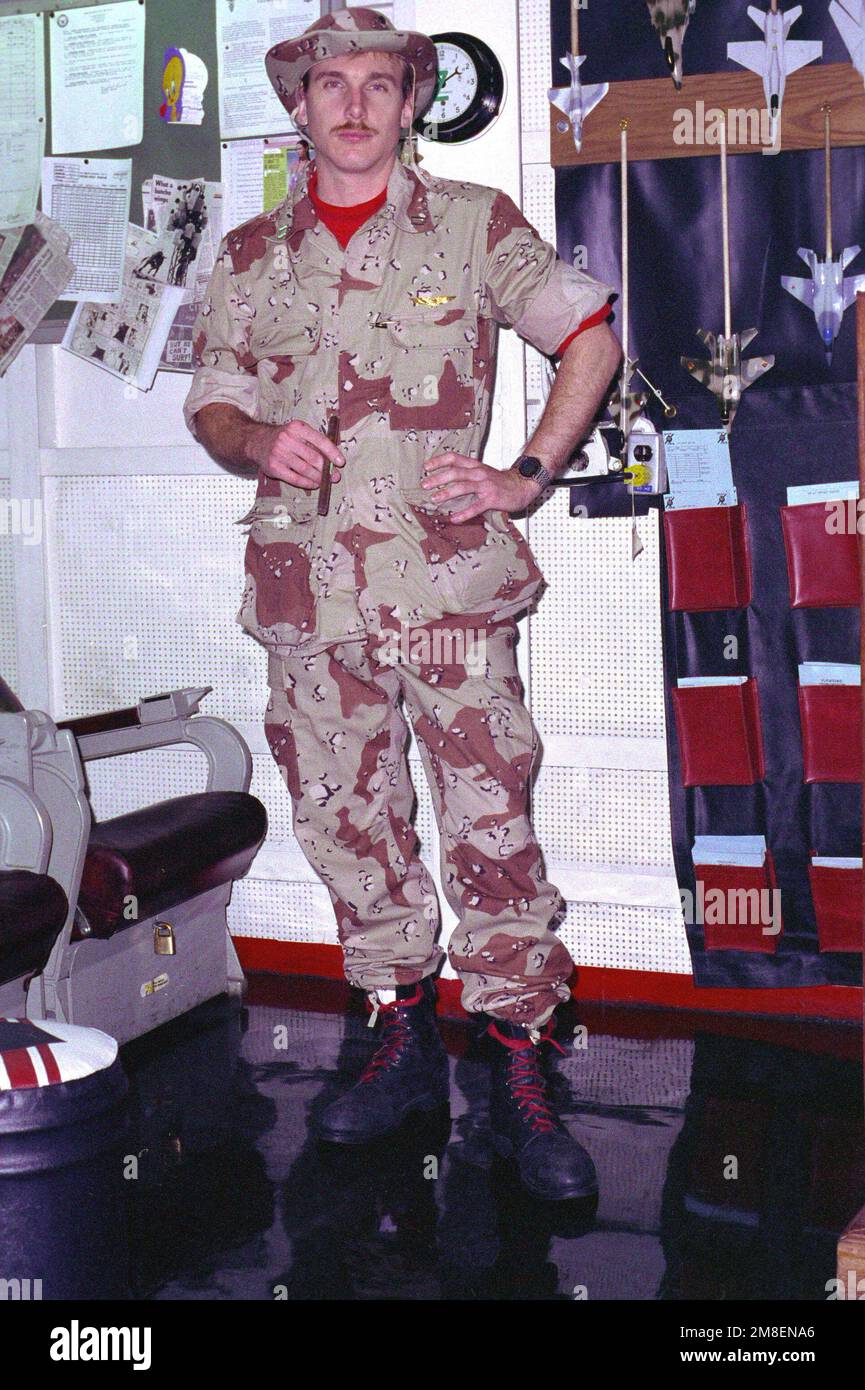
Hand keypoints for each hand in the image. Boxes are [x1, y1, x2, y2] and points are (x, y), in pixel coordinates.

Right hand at [245, 418, 343, 489]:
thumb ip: (314, 444)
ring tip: (324, 481)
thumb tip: (334, 461)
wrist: (257, 441)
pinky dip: (308, 484)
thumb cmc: (284, 438)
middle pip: (314, 458)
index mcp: (297, 427)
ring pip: (306, 470)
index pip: (320, 440)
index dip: (332, 453)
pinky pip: (295, 479)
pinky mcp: (274, 467)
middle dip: (327, 470)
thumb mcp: (298, 433)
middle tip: (334, 476)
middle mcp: (287, 439)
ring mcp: (279, 454)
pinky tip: (313, 484)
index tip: (340, 462)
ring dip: (318, 478)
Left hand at [421, 452, 541, 521]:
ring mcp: (485, 486)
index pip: (454, 458)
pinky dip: (464, 513)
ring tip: (435, 499)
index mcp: (474, 465)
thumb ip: (465, 473)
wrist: (521, 486)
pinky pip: (476, 506)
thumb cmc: (499, 481)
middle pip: (455, 472)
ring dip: (447, 493)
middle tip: (424, 485)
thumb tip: (444, 479)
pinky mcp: (492, 499)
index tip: (426, 467)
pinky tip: (454, 518)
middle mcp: (479, 473)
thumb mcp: (481, 472)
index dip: (438, 461)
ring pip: (463, 487)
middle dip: (437, 478)